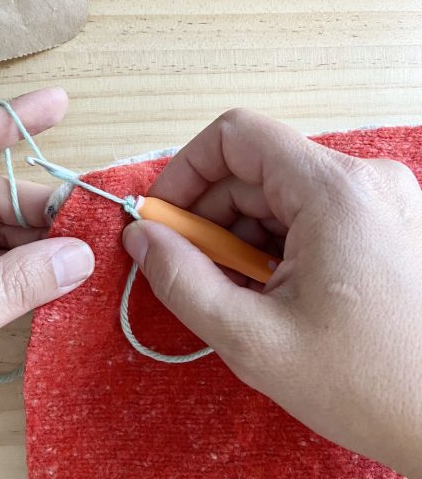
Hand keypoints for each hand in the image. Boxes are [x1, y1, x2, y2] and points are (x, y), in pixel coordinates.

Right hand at [123, 109, 421, 476]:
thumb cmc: (370, 387)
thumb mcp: (254, 340)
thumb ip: (181, 281)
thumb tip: (142, 236)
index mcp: (335, 191)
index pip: (236, 136)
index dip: (185, 171)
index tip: (162, 217)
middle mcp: (362, 179)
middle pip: (253, 171)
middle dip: (209, 218)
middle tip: (191, 271)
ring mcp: (376, 199)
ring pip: (276, 196)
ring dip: (239, 238)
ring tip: (241, 294)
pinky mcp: (379, 221)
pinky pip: (303, 215)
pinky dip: (272, 246)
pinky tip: (272, 291)